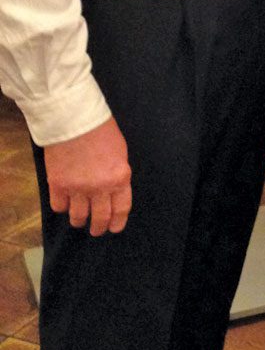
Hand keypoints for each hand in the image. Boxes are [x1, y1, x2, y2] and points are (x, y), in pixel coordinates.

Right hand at [43, 117, 131, 236]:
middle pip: (100, 218)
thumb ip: (117, 173)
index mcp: (120, 178)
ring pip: (78, 216)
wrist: (74, 119)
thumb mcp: (120, 152)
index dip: (117, 223)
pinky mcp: (58, 185)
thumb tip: (114, 189)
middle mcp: (100, 188)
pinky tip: (64, 205)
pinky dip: (62, 208)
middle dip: (98, 227)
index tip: (114, 228)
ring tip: (79, 221)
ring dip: (79, 221)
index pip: (121, 209)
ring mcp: (77, 188)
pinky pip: (59, 206)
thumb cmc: (101, 130)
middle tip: (96, 230)